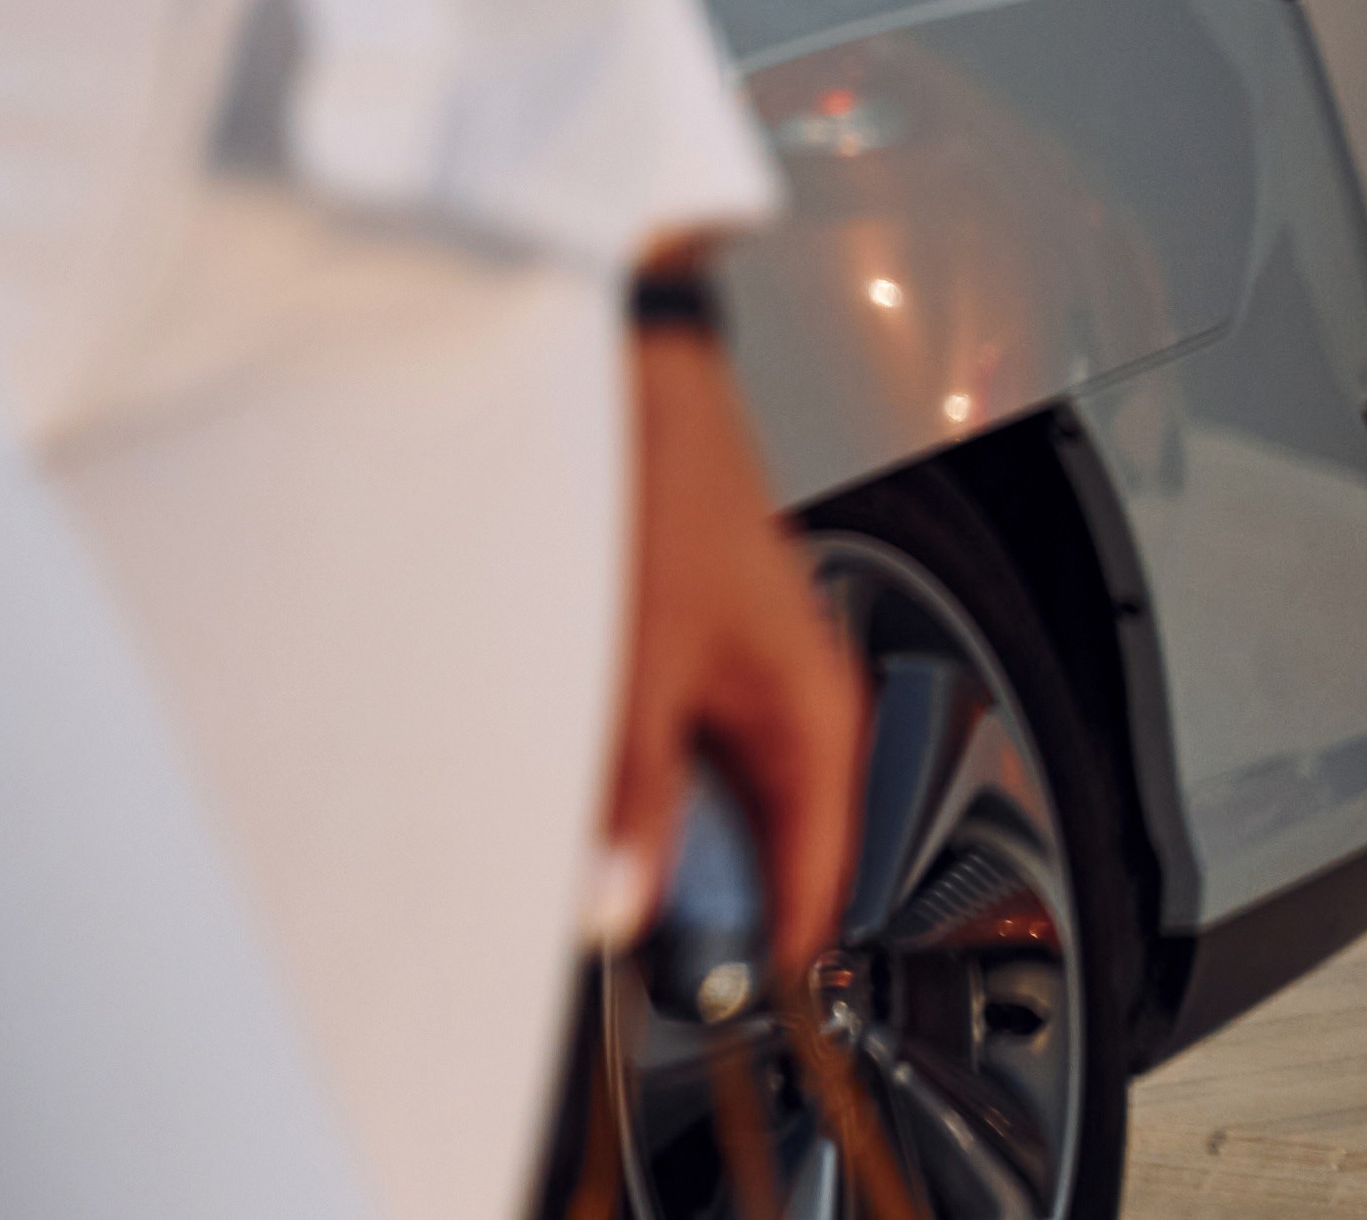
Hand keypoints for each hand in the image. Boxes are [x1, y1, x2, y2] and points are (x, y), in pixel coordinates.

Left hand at [603, 273, 867, 969]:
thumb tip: (615, 901)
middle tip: (602, 922)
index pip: (813, 886)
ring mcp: (727, 669)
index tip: (694, 1004)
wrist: (622, 363)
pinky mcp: (673, 638)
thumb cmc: (657, 478)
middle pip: (748, 848)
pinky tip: (553, 763)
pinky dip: (611, 765)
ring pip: (690, 793)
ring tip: (567, 837)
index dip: (755, 955)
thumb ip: (628, 792)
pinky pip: (652, 739)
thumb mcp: (638, 660)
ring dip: (634, 821)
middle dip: (679, 891)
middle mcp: (785, 702)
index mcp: (814, 719)